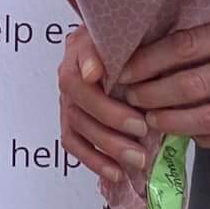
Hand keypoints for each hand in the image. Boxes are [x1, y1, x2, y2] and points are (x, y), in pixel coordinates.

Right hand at [56, 25, 149, 186]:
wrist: (120, 52)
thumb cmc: (128, 44)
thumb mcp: (127, 36)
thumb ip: (117, 49)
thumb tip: (94, 72)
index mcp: (80, 49)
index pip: (79, 66)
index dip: (91, 72)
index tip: (100, 80)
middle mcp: (69, 76)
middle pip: (79, 102)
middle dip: (111, 119)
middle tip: (142, 129)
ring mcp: (67, 101)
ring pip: (77, 127)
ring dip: (107, 145)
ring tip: (137, 158)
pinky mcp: (70, 123)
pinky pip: (74, 146)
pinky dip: (94, 161)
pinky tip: (116, 173)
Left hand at [124, 3, 209, 149]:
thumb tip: (191, 41)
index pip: (186, 46)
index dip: (149, 60)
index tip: (127, 67)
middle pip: (189, 85)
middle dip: (151, 95)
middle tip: (129, 98)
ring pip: (209, 117)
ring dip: (173, 122)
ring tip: (151, 121)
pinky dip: (209, 139)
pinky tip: (192, 136)